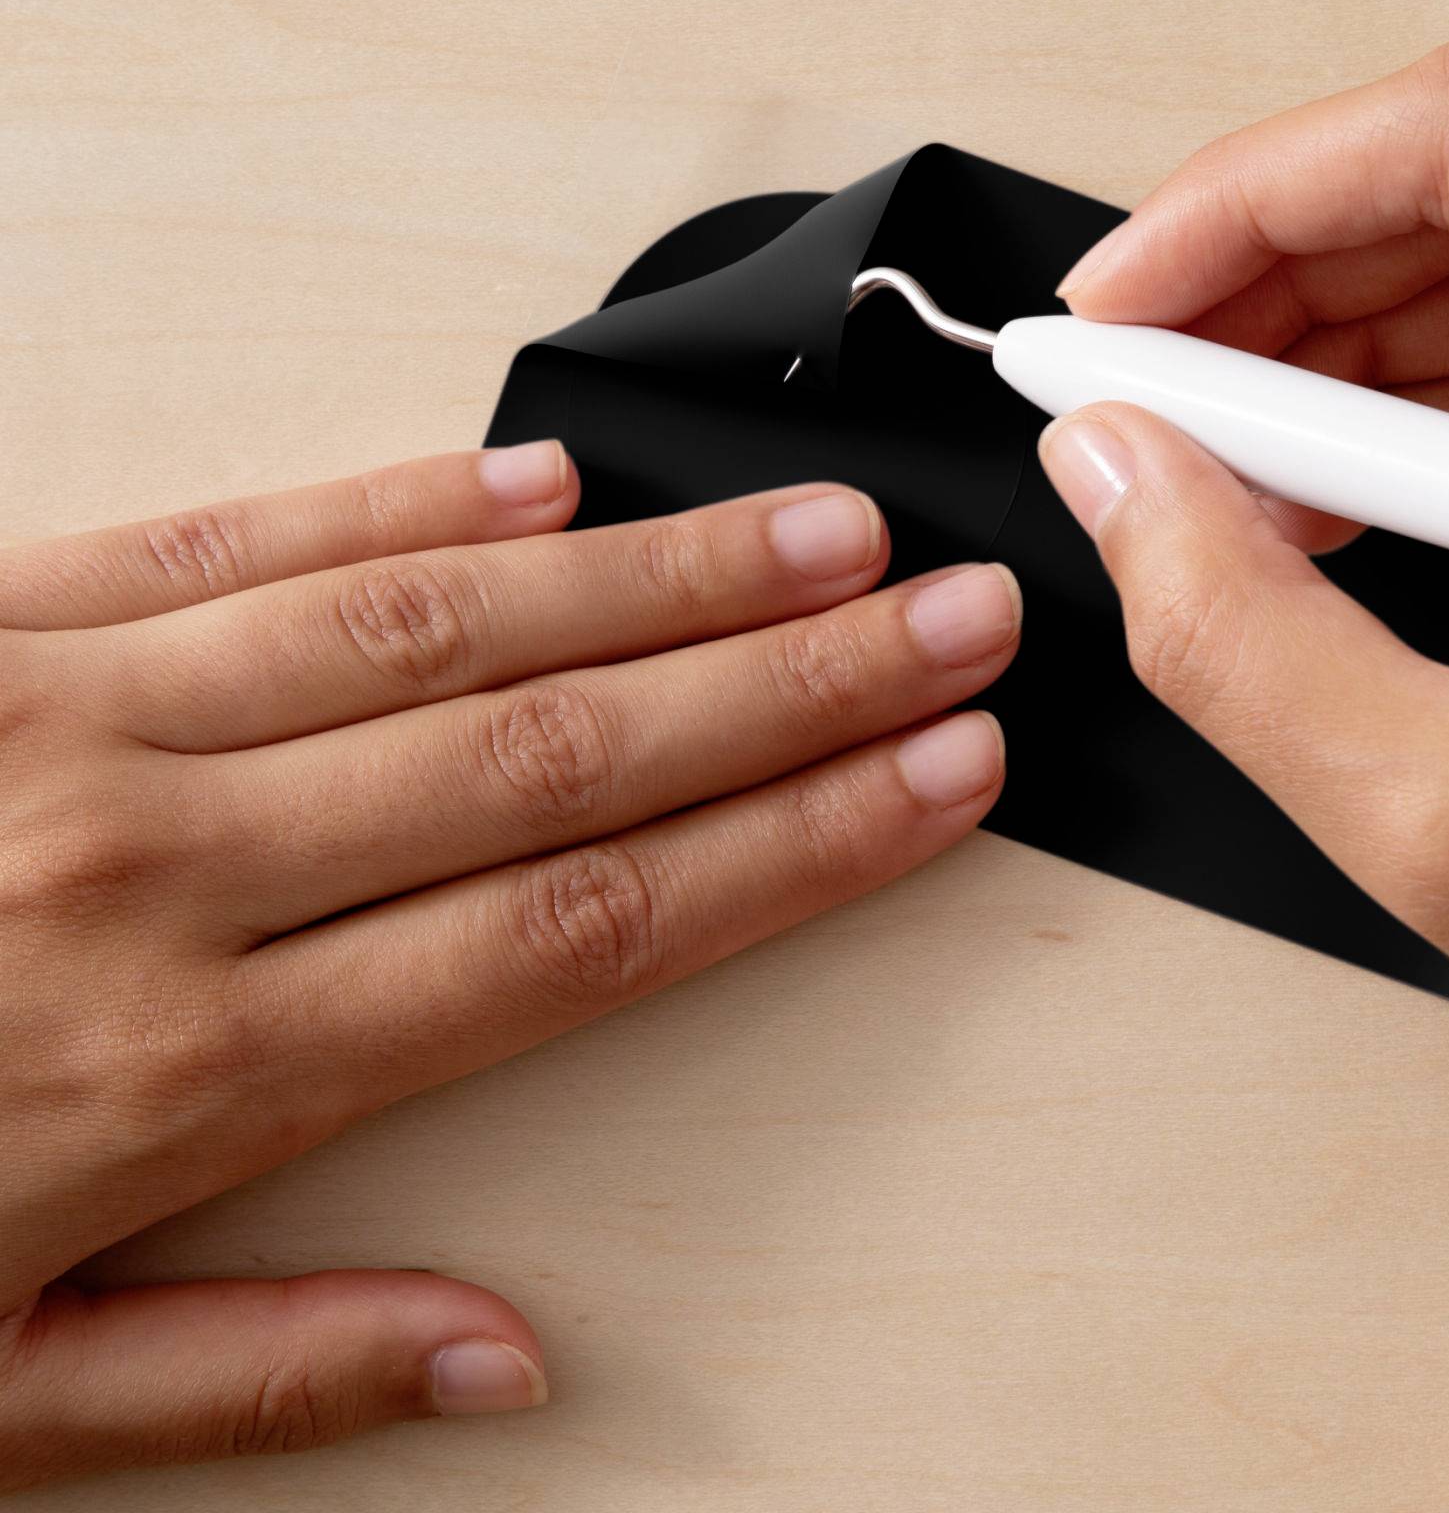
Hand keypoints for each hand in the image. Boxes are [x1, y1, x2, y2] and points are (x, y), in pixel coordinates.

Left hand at [0, 443, 1015, 1486]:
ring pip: (431, 624)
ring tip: (817, 534)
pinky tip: (544, 484)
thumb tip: (519, 1353)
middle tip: (949, 615)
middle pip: (556, 749)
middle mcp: (159, 870)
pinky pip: (235, 541)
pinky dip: (405, 504)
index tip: (936, 778)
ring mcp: (66, 717)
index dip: (793, 844)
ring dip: (653, 575)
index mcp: (184, 1075)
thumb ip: (266, 1375)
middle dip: (792, 681)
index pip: (582, 927)